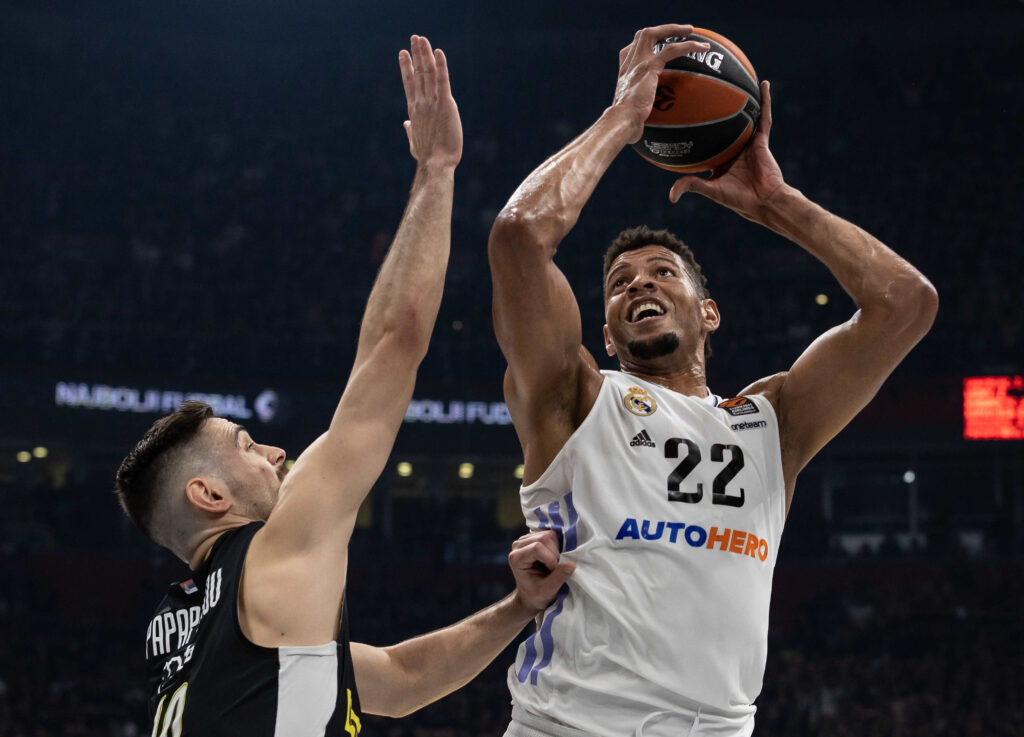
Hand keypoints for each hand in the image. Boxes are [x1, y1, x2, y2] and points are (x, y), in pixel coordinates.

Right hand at [398, 35, 462, 168]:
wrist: (435, 165)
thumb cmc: (427, 157)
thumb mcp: (414, 142)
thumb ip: (410, 130)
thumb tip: (405, 124)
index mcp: (414, 111)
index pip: (409, 83)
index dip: (406, 67)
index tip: (403, 53)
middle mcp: (421, 103)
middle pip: (418, 73)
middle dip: (416, 54)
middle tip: (414, 38)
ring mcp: (432, 103)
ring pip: (428, 73)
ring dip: (425, 54)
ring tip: (422, 39)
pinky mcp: (445, 105)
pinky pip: (443, 81)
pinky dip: (441, 66)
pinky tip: (438, 52)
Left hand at [508, 530, 574, 613]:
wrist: (531, 594)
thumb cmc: (537, 594)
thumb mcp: (548, 590)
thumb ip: (559, 577)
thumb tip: (572, 564)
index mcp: (516, 558)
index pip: (537, 547)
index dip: (550, 558)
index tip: (553, 572)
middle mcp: (518, 545)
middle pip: (544, 538)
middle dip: (555, 554)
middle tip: (554, 569)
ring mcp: (525, 539)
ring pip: (549, 535)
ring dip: (556, 550)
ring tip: (552, 564)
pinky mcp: (534, 537)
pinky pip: (551, 535)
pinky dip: (557, 546)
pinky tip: (552, 557)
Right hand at [612, 24, 710, 142]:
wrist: (621, 122)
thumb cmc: (625, 128)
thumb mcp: (631, 120)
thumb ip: (639, 119)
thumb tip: (643, 134)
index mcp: (624, 75)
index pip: (629, 52)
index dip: (641, 47)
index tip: (652, 48)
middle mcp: (630, 65)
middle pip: (642, 36)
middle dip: (661, 30)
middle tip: (678, 32)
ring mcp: (639, 64)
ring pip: (655, 34)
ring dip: (674, 30)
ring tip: (691, 31)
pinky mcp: (649, 67)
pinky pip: (671, 50)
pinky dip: (688, 46)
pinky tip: (703, 48)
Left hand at [669, 80, 787, 220]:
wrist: (763, 201)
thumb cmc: (738, 199)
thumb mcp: (711, 190)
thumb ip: (692, 186)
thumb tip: (671, 195)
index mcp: (722, 157)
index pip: (708, 138)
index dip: (698, 127)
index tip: (685, 112)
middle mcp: (735, 146)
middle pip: (725, 121)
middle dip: (717, 105)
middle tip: (706, 87)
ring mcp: (749, 141)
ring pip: (746, 114)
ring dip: (744, 97)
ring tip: (737, 76)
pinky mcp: (762, 139)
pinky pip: (764, 116)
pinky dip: (765, 100)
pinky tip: (763, 85)